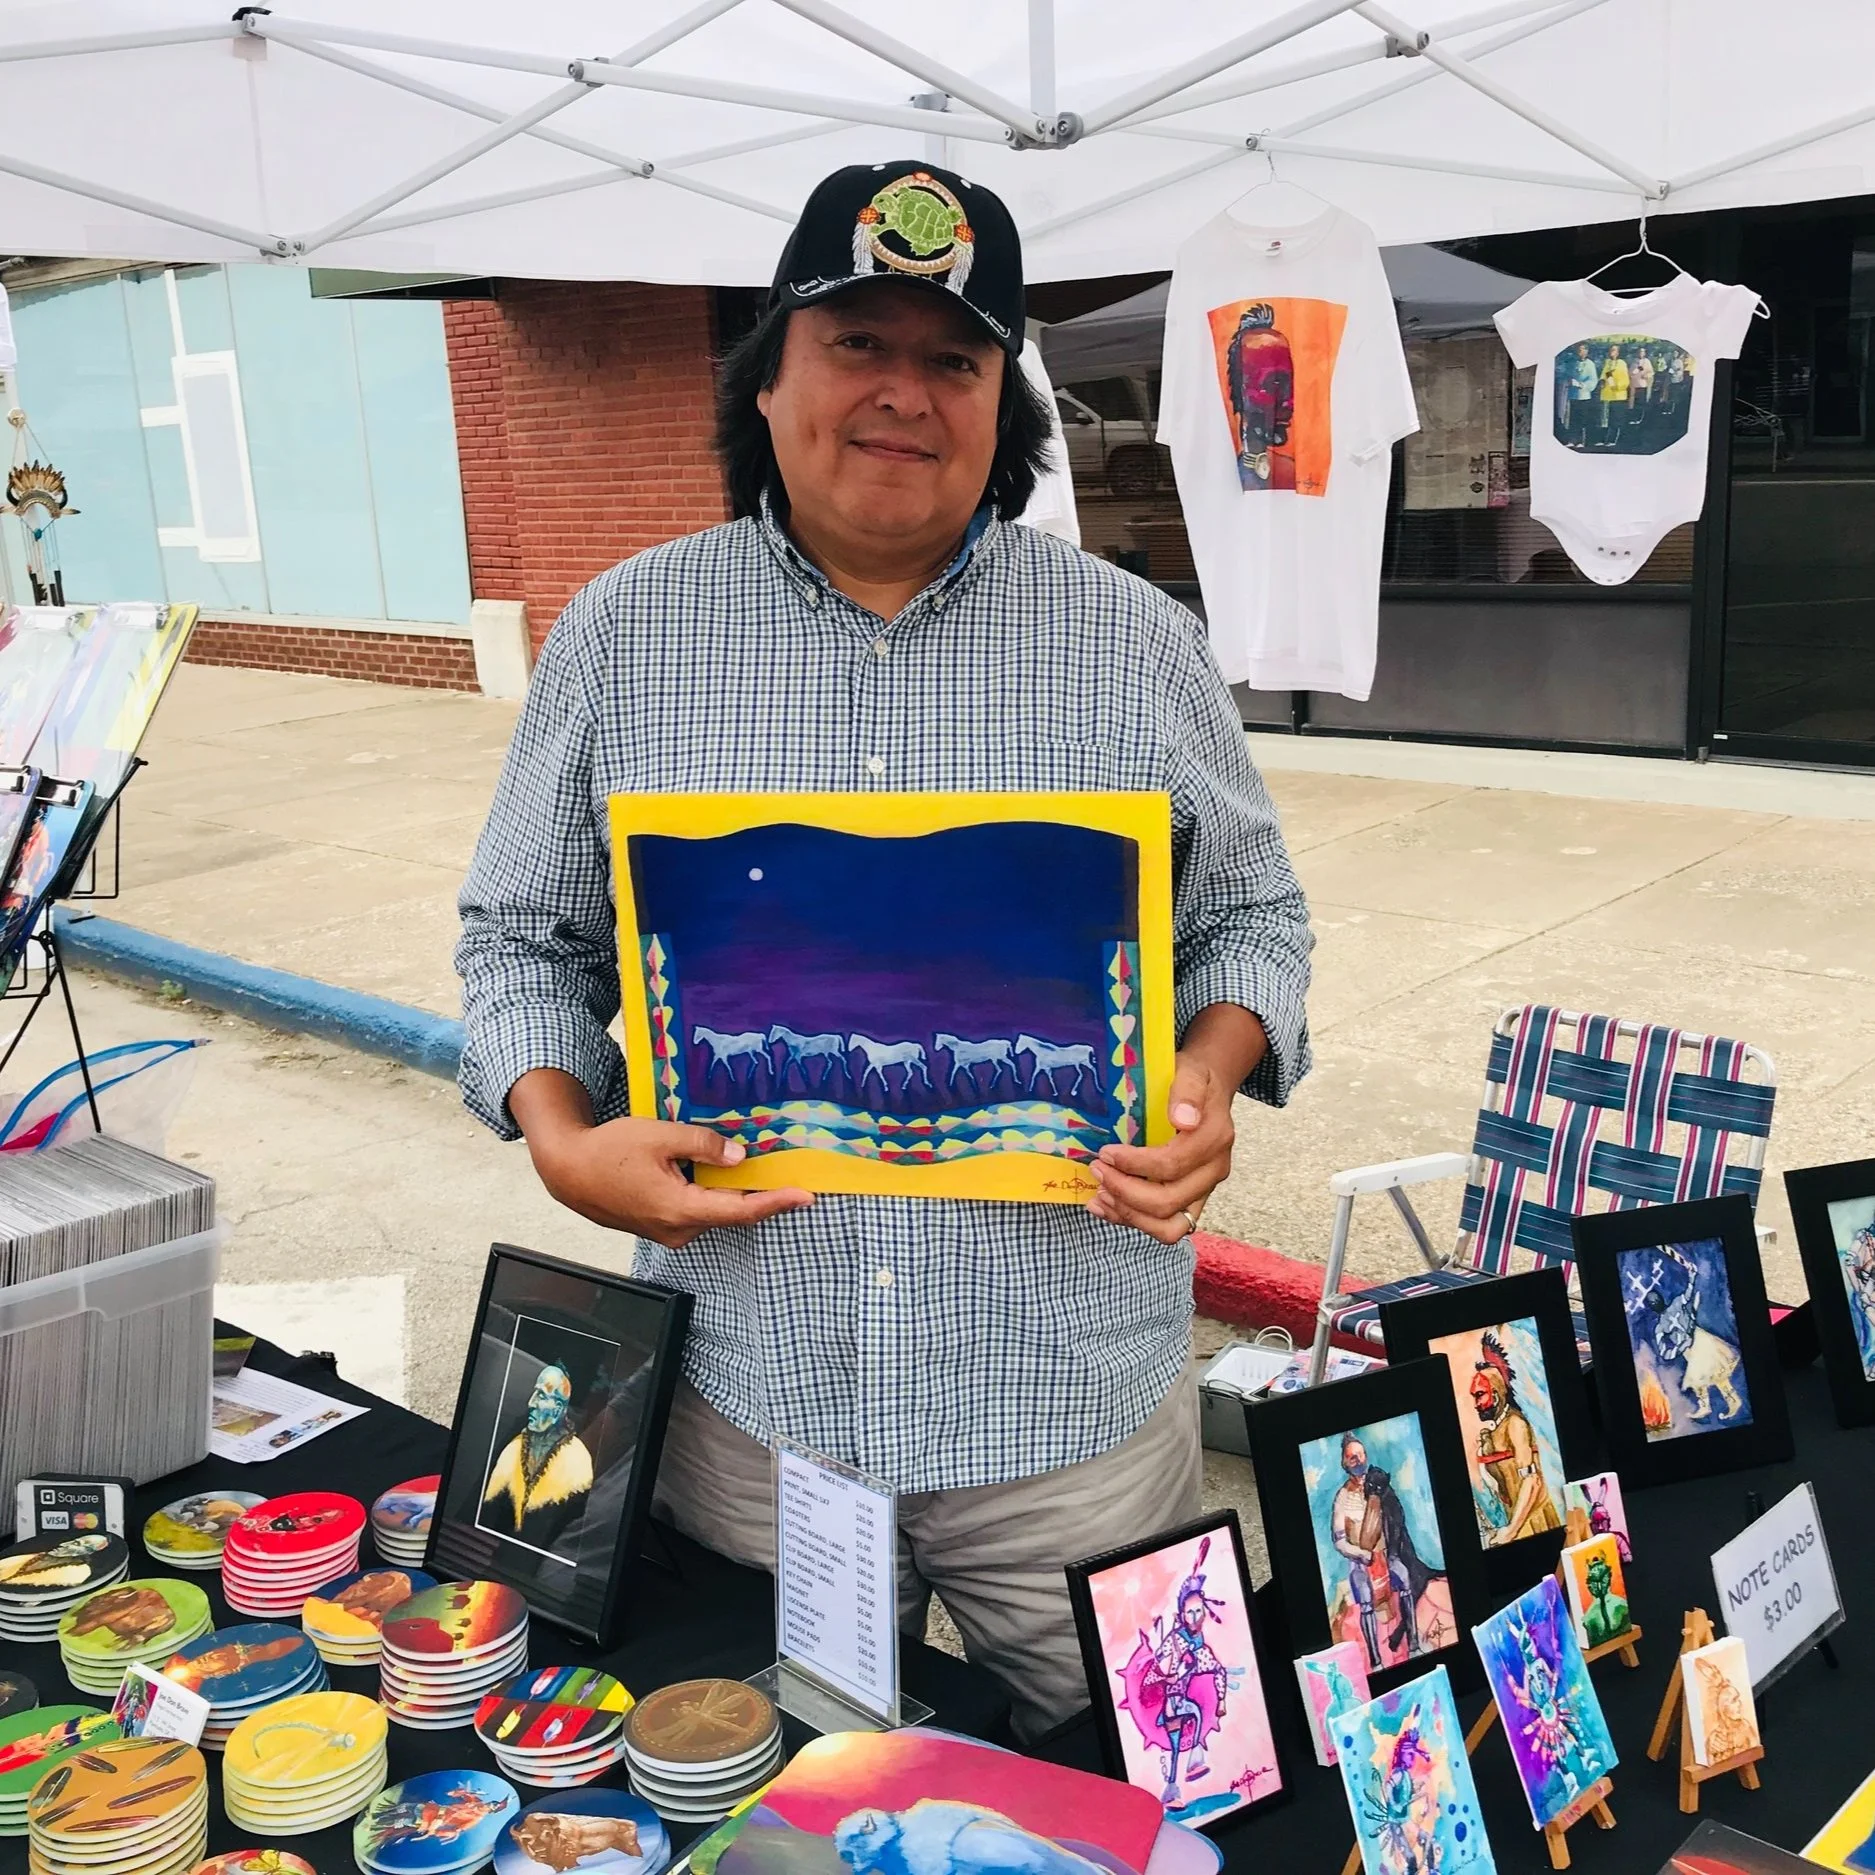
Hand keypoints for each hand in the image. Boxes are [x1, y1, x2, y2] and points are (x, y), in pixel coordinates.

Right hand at [509, 1069, 811, 1248]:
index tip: (805, 1196)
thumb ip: (703, 1145)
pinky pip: (694, 1210)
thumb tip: (739, 1156)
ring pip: (711, 1210)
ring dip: (730, 1190)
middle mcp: (677, 1229)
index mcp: (680, 1209)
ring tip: (746, 1164)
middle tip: (784, 1170)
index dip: (776, 1203)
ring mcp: (667, 1232)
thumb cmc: (609, 1151)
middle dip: (757, 1192)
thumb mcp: (660, 1136)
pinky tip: (713, 1172)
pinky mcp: (659, 1226)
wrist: (569, 1171)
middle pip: (730, 1211)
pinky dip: (709, 1193)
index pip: (741, 1211)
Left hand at [1085, 1051, 1235, 1244]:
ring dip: (1128, 1214)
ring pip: (1168, 1226)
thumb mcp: (1189, 1072)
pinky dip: (1132, 1220)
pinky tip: (1104, 1205)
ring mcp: (1203, 1191)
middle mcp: (1213, 1171)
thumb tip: (1182, 1118)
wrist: (1208, 1092)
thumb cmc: (1193, 1081)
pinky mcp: (1191, 1201)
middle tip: (1097, 1170)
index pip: (1172, 1165)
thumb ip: (1186, 1092)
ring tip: (1099, 1194)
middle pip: (1168, 1202)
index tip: (1106, 1152)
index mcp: (1214, 1139)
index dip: (1134, 1164)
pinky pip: (1165, 1227)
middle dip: (1125, 1191)